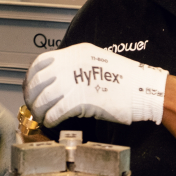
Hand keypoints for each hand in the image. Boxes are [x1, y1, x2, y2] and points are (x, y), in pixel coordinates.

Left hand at [25, 42, 168, 126]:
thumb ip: (77, 68)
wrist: (146, 90)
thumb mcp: (98, 64)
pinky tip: (53, 122)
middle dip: (32, 96)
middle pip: (39, 81)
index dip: (31, 77)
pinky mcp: (82, 99)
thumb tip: (58, 82)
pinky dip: (51, 118)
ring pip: (45, 97)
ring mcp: (78, 81)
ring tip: (42, 117)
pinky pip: (57, 110)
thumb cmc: (127, 81)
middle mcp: (74, 64)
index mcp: (78, 53)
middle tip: (33, 106)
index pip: (42, 62)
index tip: (29, 88)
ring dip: (40, 110)